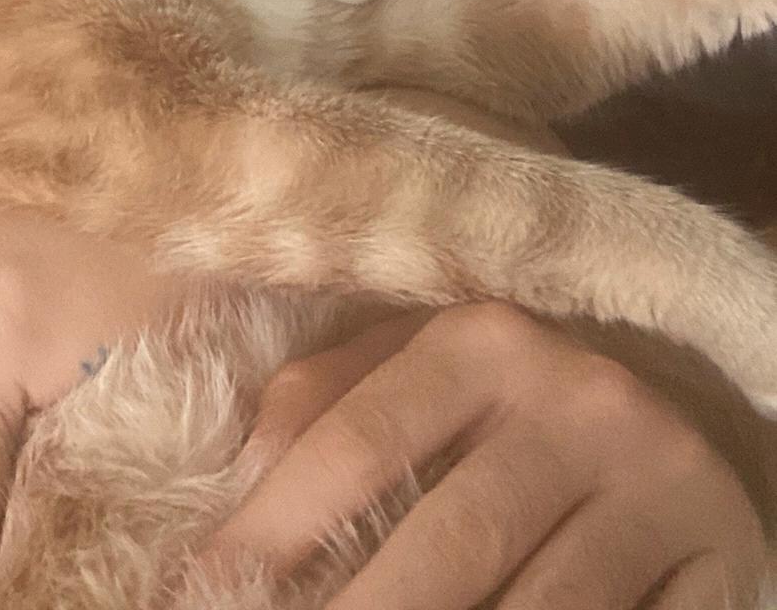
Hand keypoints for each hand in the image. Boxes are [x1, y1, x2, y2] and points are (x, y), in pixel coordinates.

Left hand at [201, 301, 769, 607]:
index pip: (359, 443)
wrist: (677, 411)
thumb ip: (323, 398)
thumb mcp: (418, 366)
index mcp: (484, 340)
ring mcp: (657, 482)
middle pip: (450, 542)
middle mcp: (578, 399)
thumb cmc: (509, 400)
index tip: (207, 590)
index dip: (275, 527)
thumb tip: (241, 475)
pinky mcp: (719, 558)